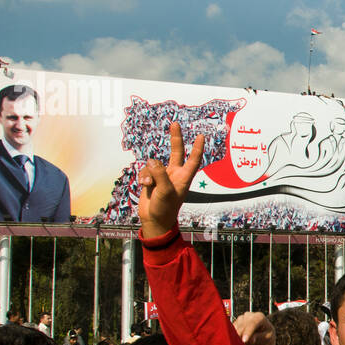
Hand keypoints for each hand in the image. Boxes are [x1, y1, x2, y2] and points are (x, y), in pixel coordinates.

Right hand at [138, 121, 204, 238]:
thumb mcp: (165, 191)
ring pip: (154, 164)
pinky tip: (143, 186)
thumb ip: (160, 174)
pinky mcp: (151, 179)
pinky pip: (145, 170)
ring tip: (149, 185)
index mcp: (183, 177)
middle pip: (176, 152)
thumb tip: (152, 160)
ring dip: (148, 173)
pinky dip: (143, 177)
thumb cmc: (165, 209)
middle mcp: (174, 174)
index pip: (193, 159)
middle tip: (175, 123)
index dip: (197, 148)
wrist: (153, 220)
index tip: (201, 136)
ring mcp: (162, 176)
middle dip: (175, 138)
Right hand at [233, 311, 275, 344]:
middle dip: (242, 337)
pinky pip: (231, 331)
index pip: (252, 323)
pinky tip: (239, 343)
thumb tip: (251, 339)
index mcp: (259, 316)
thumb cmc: (266, 336)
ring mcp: (241, 318)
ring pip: (236, 328)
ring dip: (238, 338)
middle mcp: (249, 315)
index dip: (248, 332)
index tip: (244, 341)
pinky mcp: (235, 323)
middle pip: (242, 326)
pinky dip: (234, 338)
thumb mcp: (267, 337)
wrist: (261, 335)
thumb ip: (259, 337)